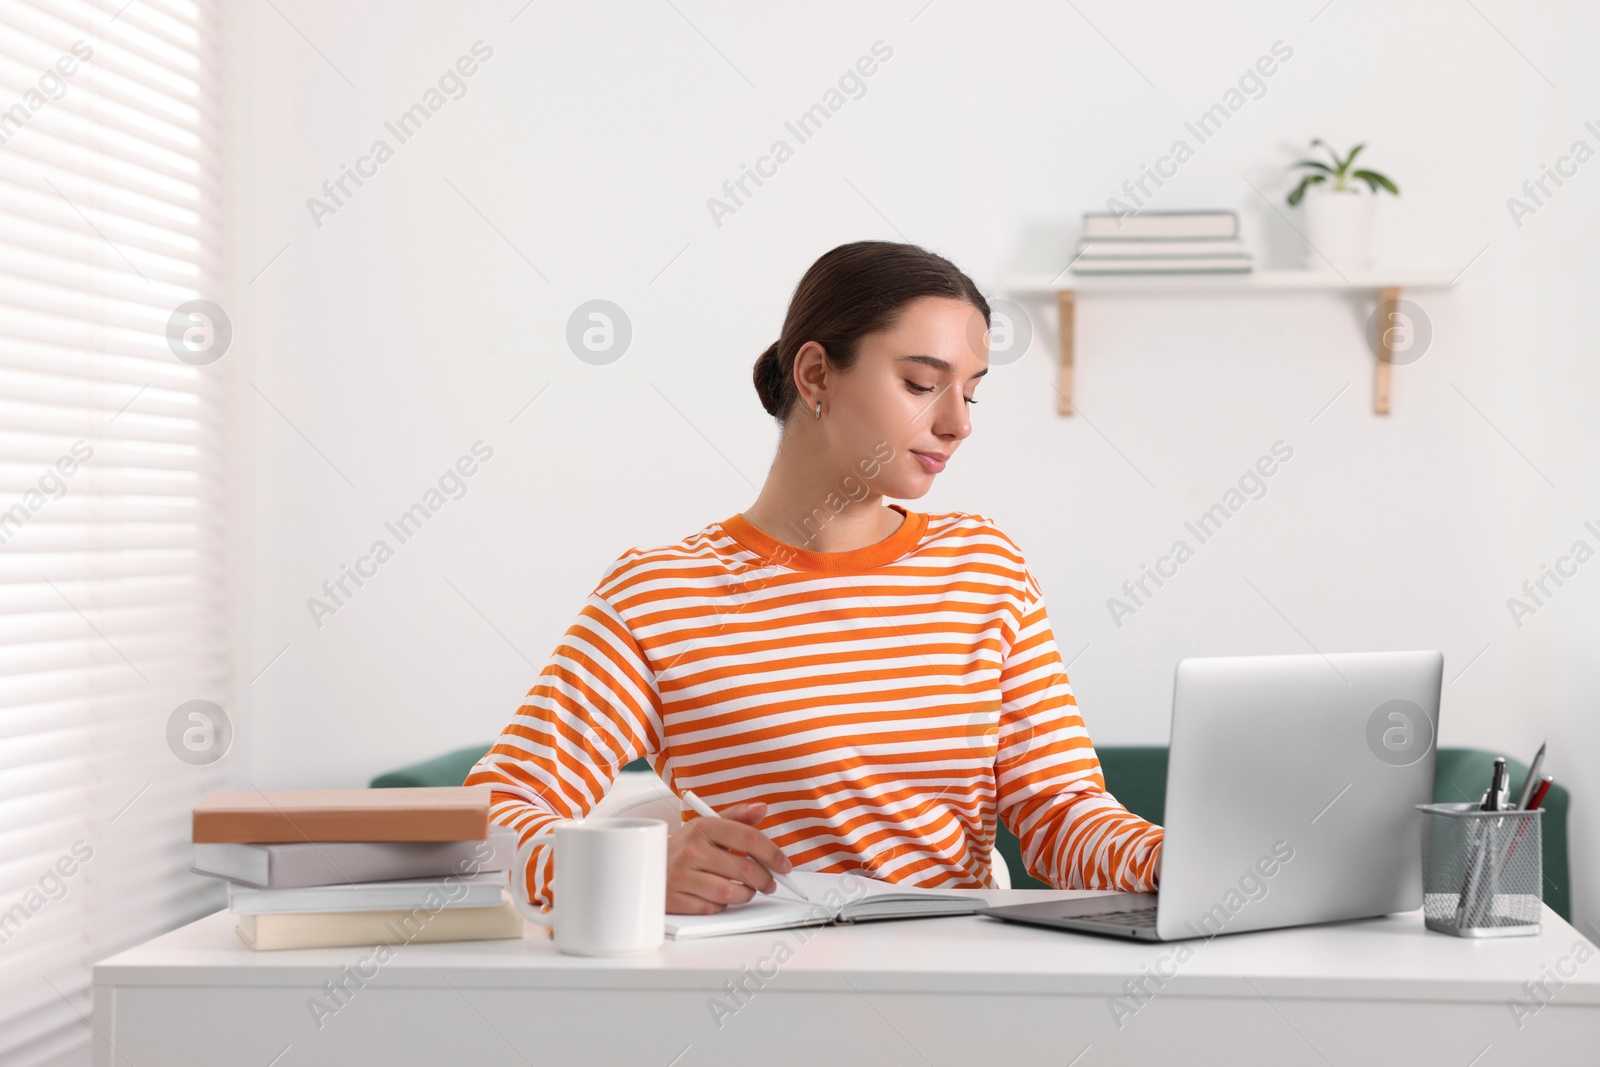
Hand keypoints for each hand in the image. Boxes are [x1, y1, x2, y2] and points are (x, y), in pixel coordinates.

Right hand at [666, 800, 793, 913]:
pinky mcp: (675, 899)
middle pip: (744, 868)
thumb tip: (762, 808)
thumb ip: (736, 817)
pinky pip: (712, 908)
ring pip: (731, 892)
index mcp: (702, 827)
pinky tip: (718, 897)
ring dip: (745, 894)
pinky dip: (722, 906)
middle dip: (765, 879)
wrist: (643, 866)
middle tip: (769, 883)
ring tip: (745, 890)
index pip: (749, 837)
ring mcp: (681, 876)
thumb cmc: (683, 848)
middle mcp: (690, 849)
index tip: (784, 865)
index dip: (773, 853)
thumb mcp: (706, 827)